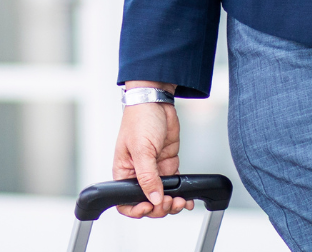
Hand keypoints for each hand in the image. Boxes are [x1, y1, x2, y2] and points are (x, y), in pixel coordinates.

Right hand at [112, 82, 192, 217]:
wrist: (157, 101)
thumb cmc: (140, 119)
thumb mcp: (141, 149)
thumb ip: (148, 177)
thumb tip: (154, 198)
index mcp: (124, 172)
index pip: (125, 201)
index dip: (136, 210)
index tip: (149, 208)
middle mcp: (138, 174)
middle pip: (147, 201)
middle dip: (159, 207)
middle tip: (170, 202)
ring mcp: (154, 170)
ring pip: (162, 196)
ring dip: (172, 203)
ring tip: (181, 201)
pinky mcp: (167, 164)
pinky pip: (174, 185)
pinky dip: (181, 193)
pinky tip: (187, 197)